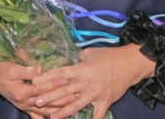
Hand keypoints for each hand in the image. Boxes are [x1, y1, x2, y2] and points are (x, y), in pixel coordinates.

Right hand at [0, 44, 70, 117]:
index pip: (42, 89)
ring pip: (45, 111)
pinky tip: (58, 118)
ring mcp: (26, 106)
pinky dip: (48, 117)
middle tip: (77, 95)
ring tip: (74, 107)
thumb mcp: (12, 68)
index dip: (54, 84)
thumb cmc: (1, 70)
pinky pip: (39, 116)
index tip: (67, 79)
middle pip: (47, 103)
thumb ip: (26, 70)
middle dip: (63, 99)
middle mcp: (25, 102)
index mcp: (22, 92)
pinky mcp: (26, 107)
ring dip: (60, 109)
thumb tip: (40, 69)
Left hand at [30, 44, 154, 118]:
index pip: (60, 73)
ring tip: (52, 117)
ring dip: (63, 112)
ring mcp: (96, 94)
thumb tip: (67, 56)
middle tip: (36, 102)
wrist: (130, 64)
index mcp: (81, 68)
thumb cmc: (110, 55)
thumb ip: (78, 57)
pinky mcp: (105, 102)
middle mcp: (86, 82)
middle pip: (64, 91)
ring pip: (76, 105)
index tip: (34, 82)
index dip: (46, 78)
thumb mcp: (90, 52)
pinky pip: (97, 115)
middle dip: (49, 97)